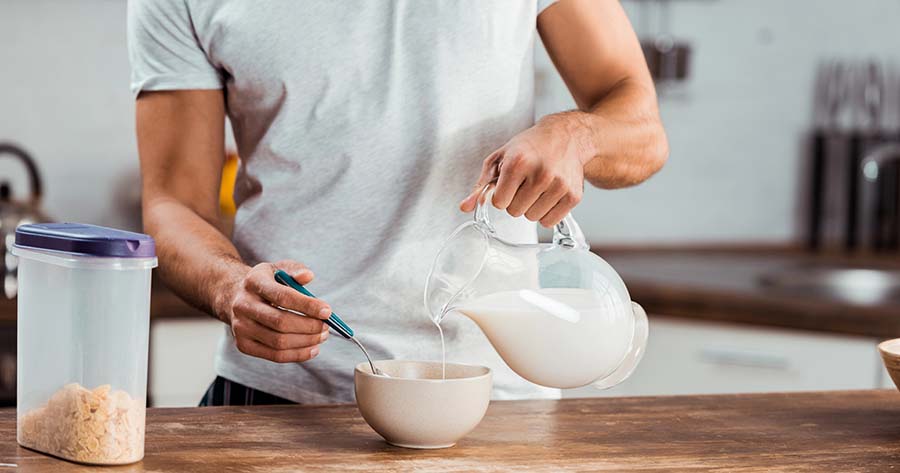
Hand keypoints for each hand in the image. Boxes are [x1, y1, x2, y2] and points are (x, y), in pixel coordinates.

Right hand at [222, 260, 330, 362]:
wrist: (235, 297)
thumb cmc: (266, 282)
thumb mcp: (278, 268)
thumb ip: (295, 269)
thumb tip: (308, 276)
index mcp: (253, 282)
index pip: (283, 296)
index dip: (307, 306)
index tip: (328, 311)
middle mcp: (243, 305)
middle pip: (281, 322)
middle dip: (309, 327)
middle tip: (326, 326)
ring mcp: (240, 327)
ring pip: (278, 342)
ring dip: (306, 342)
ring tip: (322, 336)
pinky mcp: (243, 345)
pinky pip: (274, 355)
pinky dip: (297, 355)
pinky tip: (313, 348)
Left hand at [459, 114, 589, 226]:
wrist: (566, 137)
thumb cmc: (530, 147)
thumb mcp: (500, 159)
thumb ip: (482, 185)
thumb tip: (465, 207)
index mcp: (518, 163)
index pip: (499, 203)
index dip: (501, 195)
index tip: (509, 183)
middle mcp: (540, 174)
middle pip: (515, 212)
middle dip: (516, 200)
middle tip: (525, 183)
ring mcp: (559, 186)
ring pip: (532, 218)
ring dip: (531, 207)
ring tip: (537, 187)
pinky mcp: (573, 196)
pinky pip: (549, 221)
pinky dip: (546, 212)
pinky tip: (548, 194)